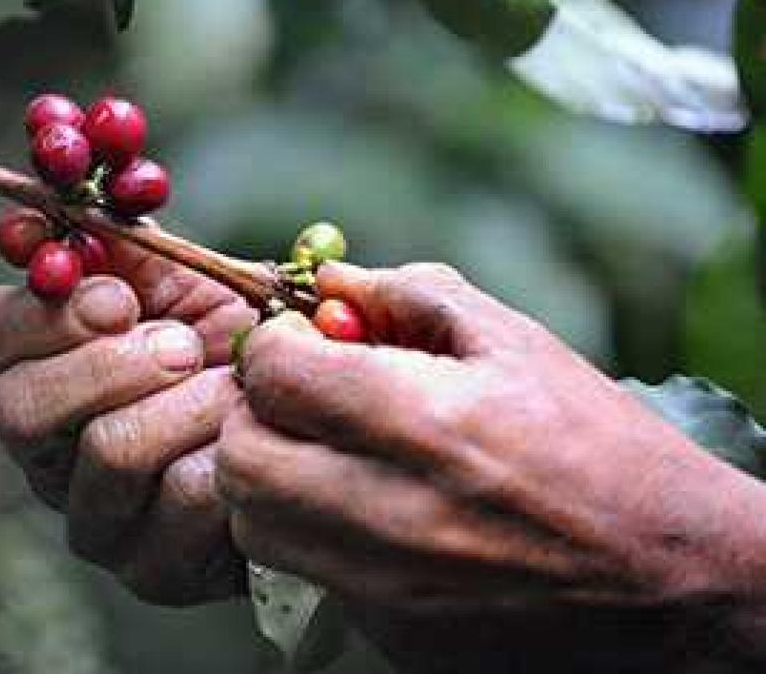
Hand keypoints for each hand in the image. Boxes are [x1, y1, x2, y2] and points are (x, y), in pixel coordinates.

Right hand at [0, 234, 257, 605]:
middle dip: (116, 363)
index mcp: (40, 371)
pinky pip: (182, 499)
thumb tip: (53, 211)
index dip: (47, 312)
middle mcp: (47, 454)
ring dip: (191, 403)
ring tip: (236, 386)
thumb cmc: (234, 345)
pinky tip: (252, 438)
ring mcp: (94, 519)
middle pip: (20, 410)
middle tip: (187, 347)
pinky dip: (230, 451)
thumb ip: (122, 245)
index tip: (119, 298)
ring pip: (108, 451)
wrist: (308, 426)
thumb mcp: (182, 281)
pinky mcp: (152, 569)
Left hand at [219, 262, 765, 670]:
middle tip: (297, 397)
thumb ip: (412, 296)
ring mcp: (385, 580)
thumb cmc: (596, 445)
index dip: (274, 345)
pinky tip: (359, 505)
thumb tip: (331, 281)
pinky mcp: (390, 625)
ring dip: (267, 473)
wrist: (664, 573)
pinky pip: (303, 568)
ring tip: (322, 451)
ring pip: (253, 521)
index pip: (275, 374)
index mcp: (424, 422)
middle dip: (253, 412)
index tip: (303, 341)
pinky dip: (307, 528)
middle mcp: (391, 510)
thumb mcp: (515, 342)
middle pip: (242, 455)